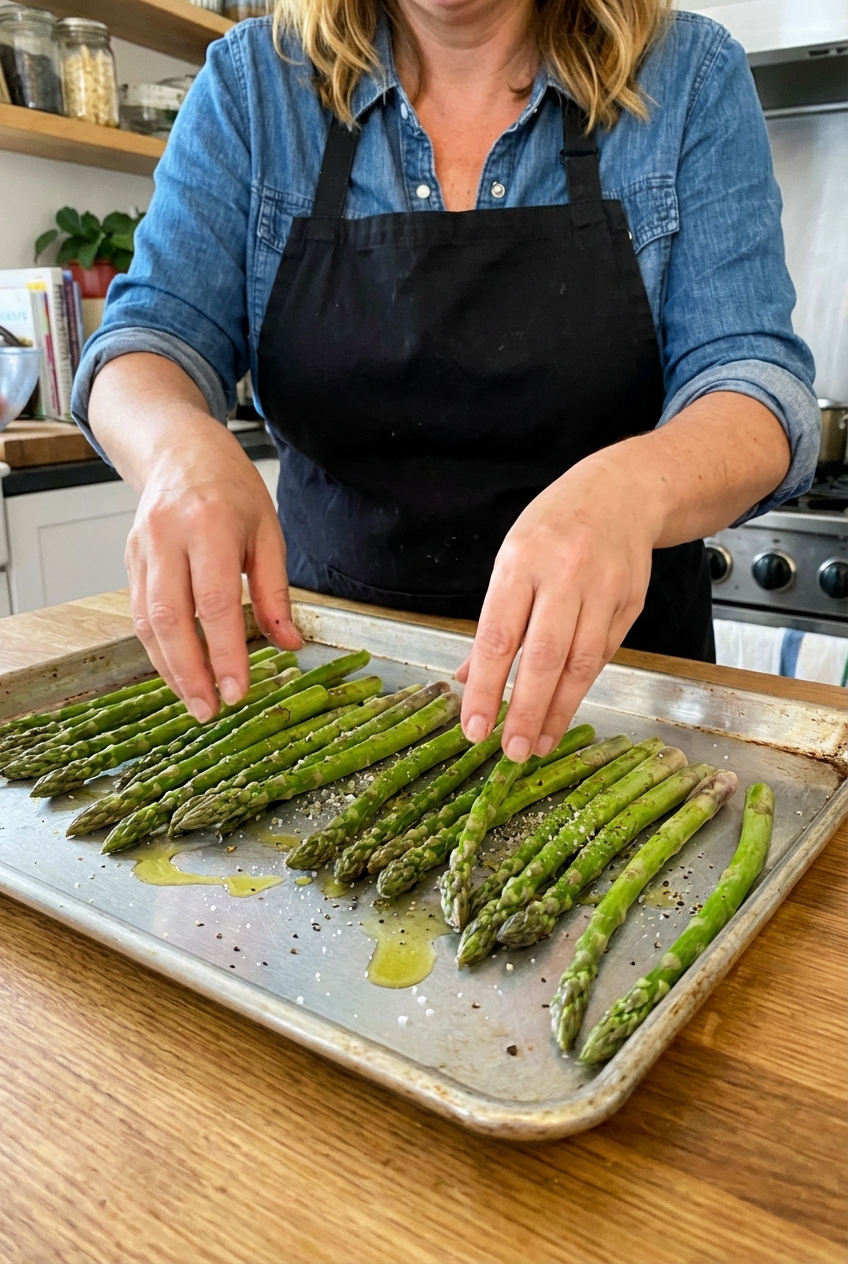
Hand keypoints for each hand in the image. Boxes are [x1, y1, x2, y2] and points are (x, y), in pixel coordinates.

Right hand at [125, 424, 301, 720]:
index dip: (225, 652)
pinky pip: (138, 613)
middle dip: (189, 672)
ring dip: (169, 668)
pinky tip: (179, 672)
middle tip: (209, 710)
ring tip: (195, 702)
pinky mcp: (130, 560)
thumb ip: (275, 592)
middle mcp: (167, 537)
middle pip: (170, 617)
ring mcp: (142, 549)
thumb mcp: (268, 532)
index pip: (215, 602)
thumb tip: (290, 644)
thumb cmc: (231, 489)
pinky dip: (158, 649)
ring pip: (146, 621)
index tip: (237, 691)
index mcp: (210, 525)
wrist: (179, 450)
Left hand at [456, 393, 791, 760]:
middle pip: (543, 656)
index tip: (474, 726)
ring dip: (558, 710)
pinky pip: (602, 654)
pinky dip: (580, 686)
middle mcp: (563, 576)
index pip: (498, 637)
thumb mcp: (512, 558)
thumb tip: (466, 677)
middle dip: (525, 710)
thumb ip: (494, 620)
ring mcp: (602, 590)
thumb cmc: (555, 526)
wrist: (624, 492)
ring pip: (580, 663)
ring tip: (539, 743)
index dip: (485, 687)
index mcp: (521, 563)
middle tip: (511, 751)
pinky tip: (564, 709)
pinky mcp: (630, 604)